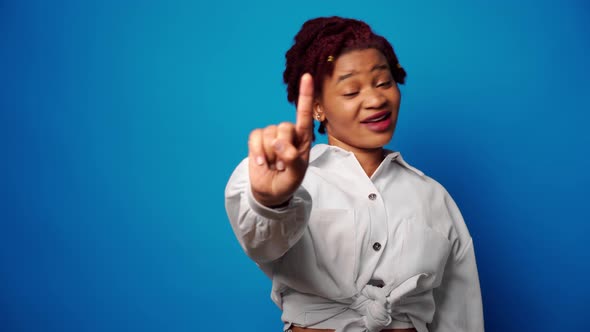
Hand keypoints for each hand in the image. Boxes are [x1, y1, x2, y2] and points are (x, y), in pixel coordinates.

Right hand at [248, 73, 313, 206]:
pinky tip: (262, 163)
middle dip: (281, 148)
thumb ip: (292, 158)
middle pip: (284, 128)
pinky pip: (255, 138)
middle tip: (282, 165)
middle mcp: (289, 133)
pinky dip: (257, 152)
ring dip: (269, 154)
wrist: (270, 192)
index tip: (307, 77)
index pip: (305, 114)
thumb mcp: (296, 174)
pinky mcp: (257, 139)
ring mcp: (272, 135)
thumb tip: (278, 143)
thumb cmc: (288, 182)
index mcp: (303, 138)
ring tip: (274, 165)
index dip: (305, 95)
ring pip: (268, 133)